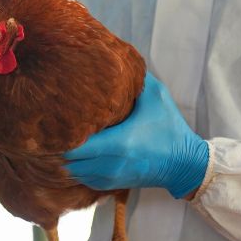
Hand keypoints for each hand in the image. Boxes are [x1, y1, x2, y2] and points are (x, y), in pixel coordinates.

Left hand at [64, 72, 208, 198]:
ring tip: (63, 138)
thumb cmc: (170, 127)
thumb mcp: (156, 96)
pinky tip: (79, 152)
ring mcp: (112, 177)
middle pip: (69, 160)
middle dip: (60, 145)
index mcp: (120, 141)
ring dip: (67, 158)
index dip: (62, 133)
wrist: (185, 164)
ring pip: (74, 172)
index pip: (77, 144)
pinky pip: (84, 179)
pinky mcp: (114, 184)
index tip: (58, 117)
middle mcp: (112, 163)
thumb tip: (116, 55)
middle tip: (55, 126)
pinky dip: (78, 167)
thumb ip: (136, 77)